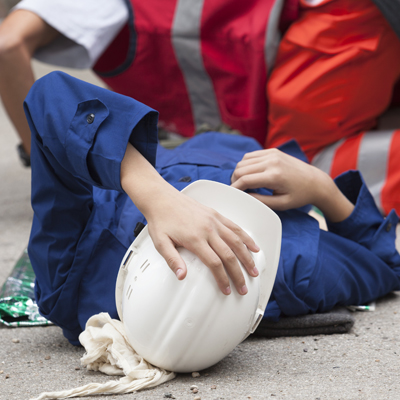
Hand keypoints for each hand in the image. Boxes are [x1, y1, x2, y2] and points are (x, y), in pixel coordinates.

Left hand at [145, 189, 259, 295]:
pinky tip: (253, 246)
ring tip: (254, 270)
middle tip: (243, 288)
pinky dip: (246, 238)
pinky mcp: (216, 214)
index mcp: (195, 239)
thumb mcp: (160, 242)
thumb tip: (182, 276)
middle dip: (239, 274)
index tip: (227, 289)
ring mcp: (214, 221)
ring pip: (237, 241)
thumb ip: (172, 260)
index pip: (214, 263)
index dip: (223, 279)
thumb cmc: (161, 220)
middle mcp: (208, 229)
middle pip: (229, 255)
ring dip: (247, 257)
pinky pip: (235, 227)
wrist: (162, 198)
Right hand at [231, 148, 353, 221]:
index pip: (245, 180)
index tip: (231, 195)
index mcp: (274, 176)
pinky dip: (246, 164)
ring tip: (244, 183)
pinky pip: (251, 156)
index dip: (235, 188)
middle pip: (241, 169)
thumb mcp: (281, 204)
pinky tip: (251, 174)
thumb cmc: (300, 196)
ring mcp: (272, 154)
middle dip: (235, 180)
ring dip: (239, 172)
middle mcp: (272, 161)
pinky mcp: (273, 151)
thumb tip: (243, 196)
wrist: (316, 182)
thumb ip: (260, 200)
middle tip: (238, 190)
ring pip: (243, 161)